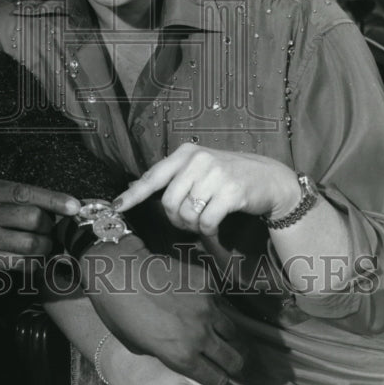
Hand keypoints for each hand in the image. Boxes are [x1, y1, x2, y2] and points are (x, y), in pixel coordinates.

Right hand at [0, 175, 79, 285]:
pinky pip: (18, 264)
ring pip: (31, 244)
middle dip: (52, 228)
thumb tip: (37, 202)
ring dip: (45, 248)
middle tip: (54, 232)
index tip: (75, 206)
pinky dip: (32, 265)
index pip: (27, 192)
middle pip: (34, 219)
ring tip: (46, 249)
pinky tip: (34, 264)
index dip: (55, 199)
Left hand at [81, 237, 244, 384]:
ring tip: (212, 330)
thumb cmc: (119, 312)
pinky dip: (212, 305)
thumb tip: (181, 354)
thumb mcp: (137, 347)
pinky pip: (219, 300)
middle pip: (234, 360)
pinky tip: (197, 301)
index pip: (219, 381)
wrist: (118, 270)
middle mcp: (200, 334)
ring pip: (231, 330)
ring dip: (224, 335)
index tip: (218, 383)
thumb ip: (166, 355)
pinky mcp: (206, 282)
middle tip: (223, 360)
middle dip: (230, 365)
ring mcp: (206, 306)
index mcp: (182, 356)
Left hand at [113, 143, 300, 236]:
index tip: (116, 206)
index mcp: (185, 153)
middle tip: (188, 222)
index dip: (133, 194)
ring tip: (203, 222)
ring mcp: (215, 174)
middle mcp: (198, 160)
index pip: (153, 176)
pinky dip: (208, 232)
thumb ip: (171, 177)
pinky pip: (206, 222)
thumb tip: (134, 186)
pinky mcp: (231, 192)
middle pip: (169, 202)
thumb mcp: (198, 168)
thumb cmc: (227, 175)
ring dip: (193, 226)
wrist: (268, 178)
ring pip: (187, 214)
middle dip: (175, 219)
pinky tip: (214, 228)